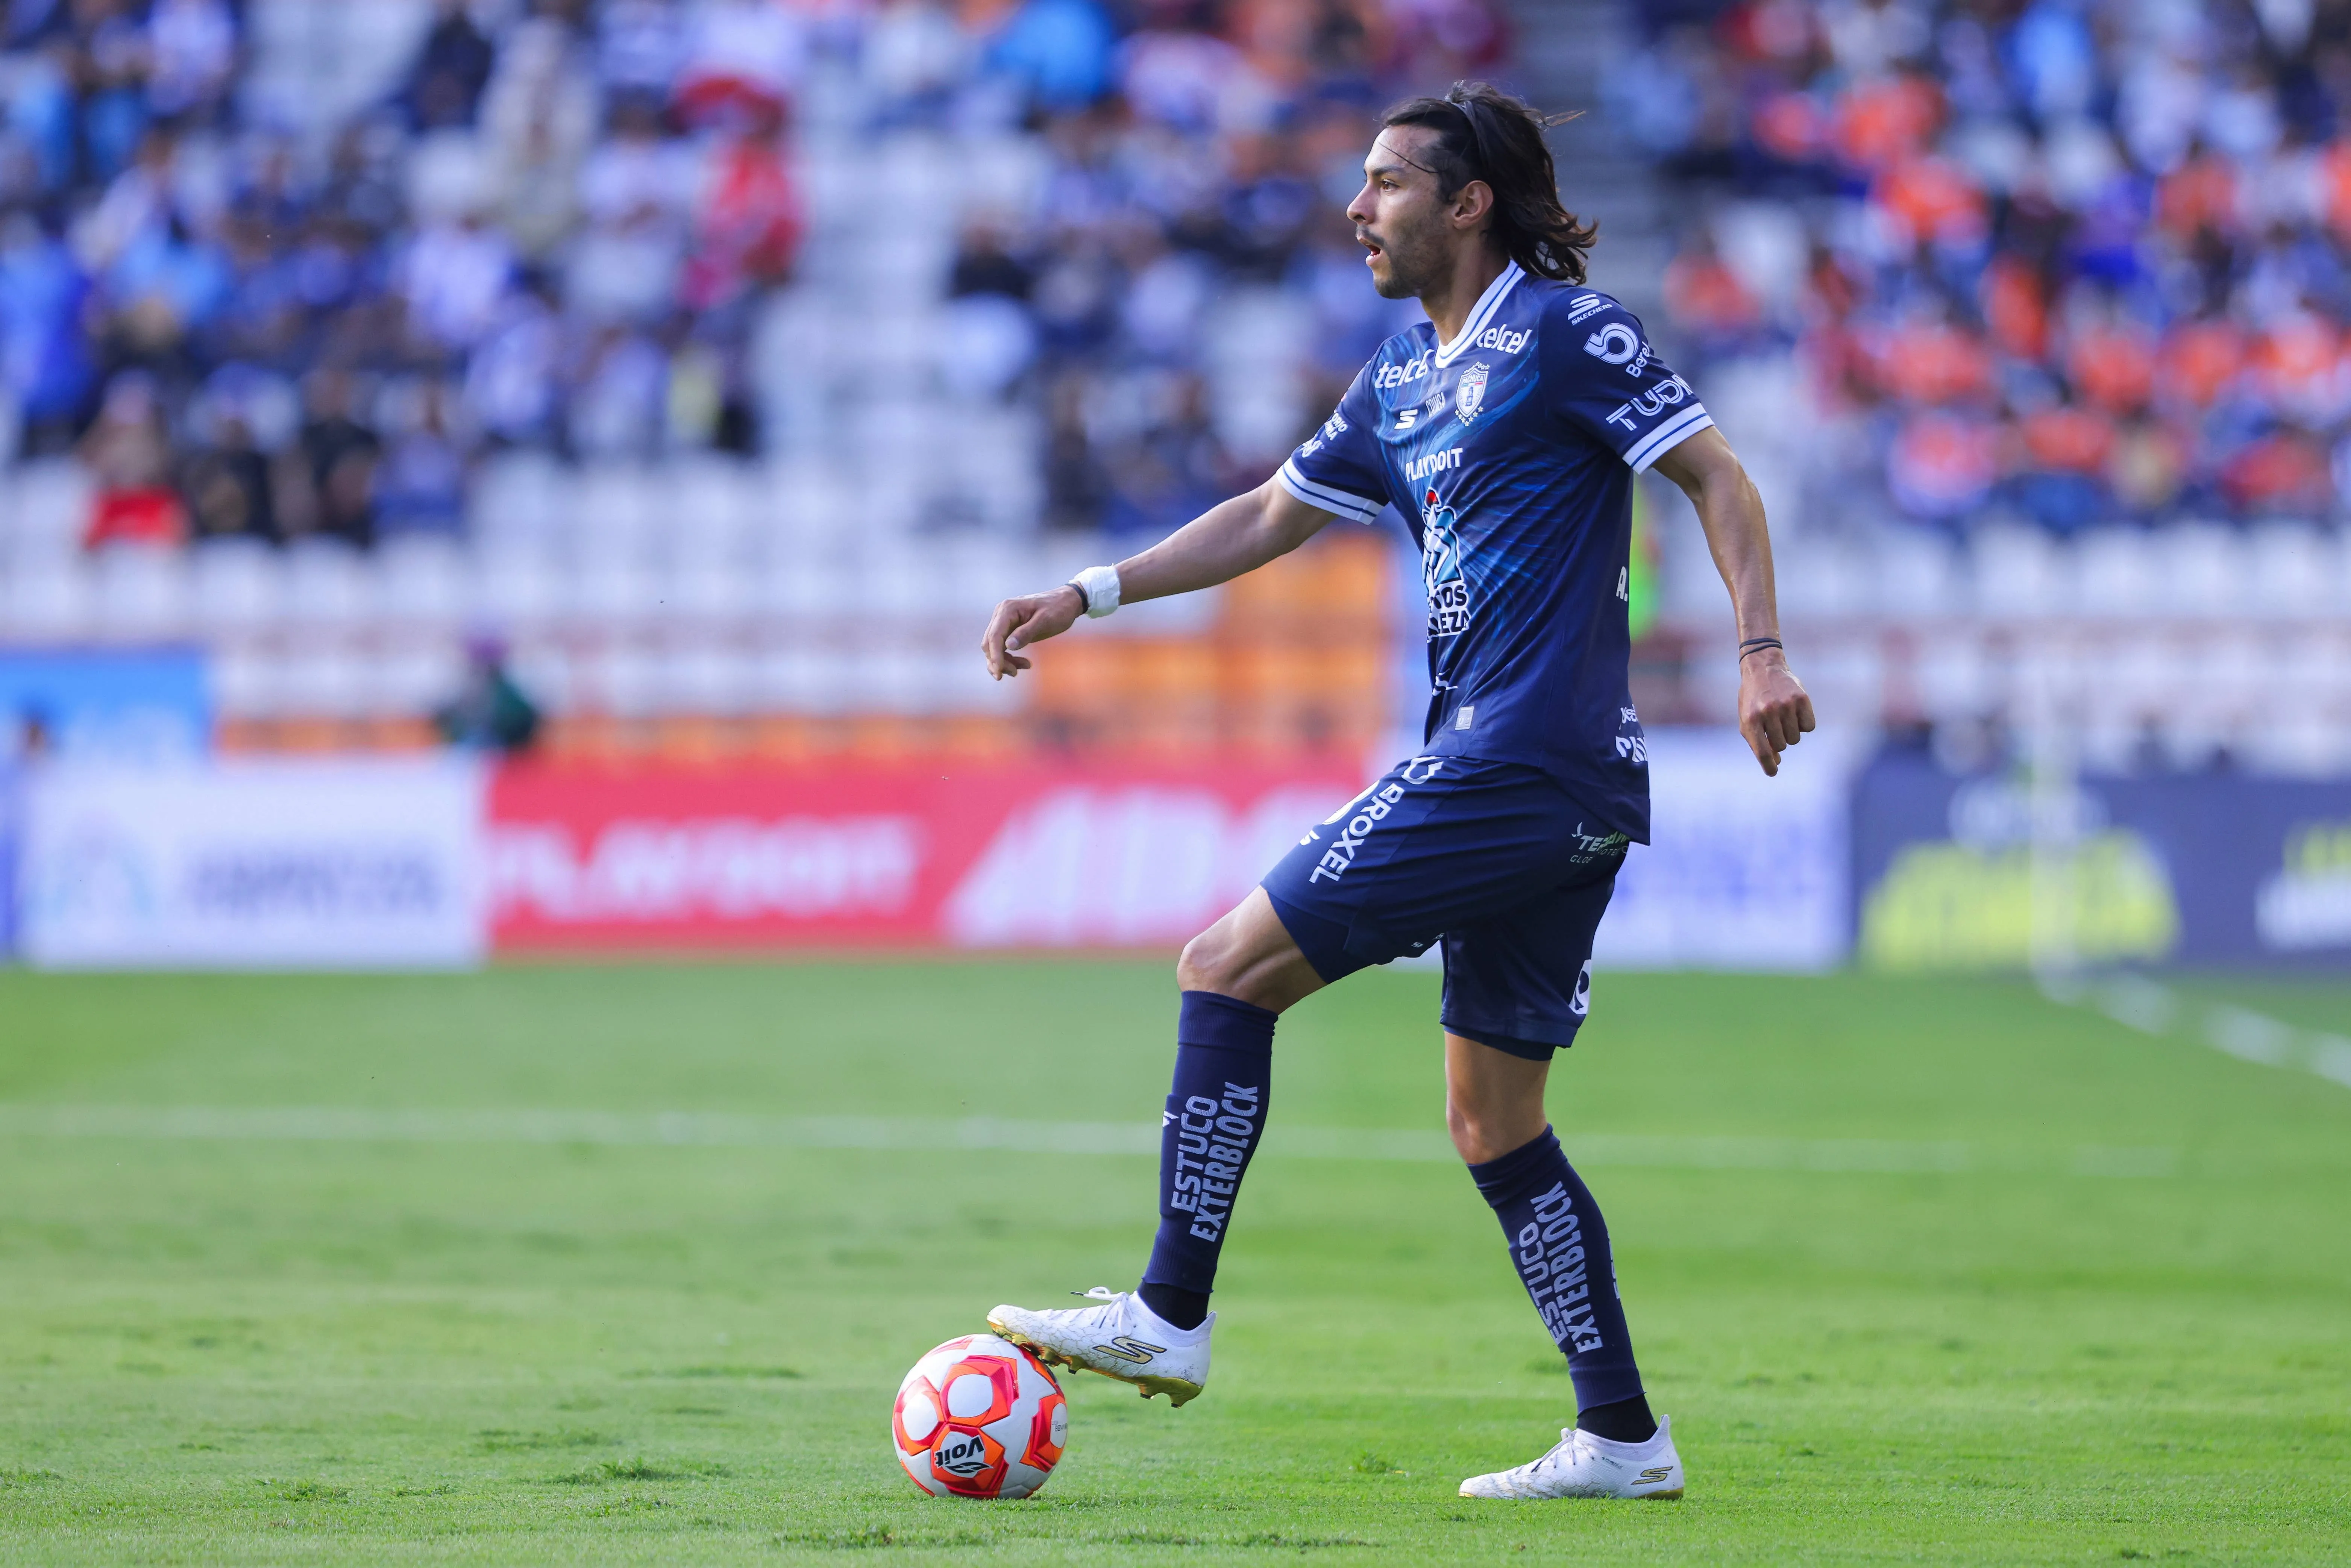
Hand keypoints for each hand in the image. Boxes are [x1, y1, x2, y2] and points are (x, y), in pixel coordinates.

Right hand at [981, 584, 1085, 678]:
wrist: (1066, 602)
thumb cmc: (1058, 609)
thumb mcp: (1046, 621)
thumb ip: (1027, 632)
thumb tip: (1008, 646)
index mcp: (1008, 609)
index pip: (994, 636)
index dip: (995, 656)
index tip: (1000, 673)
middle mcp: (1001, 614)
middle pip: (990, 643)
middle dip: (999, 661)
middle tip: (1016, 673)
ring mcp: (1003, 621)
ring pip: (994, 647)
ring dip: (1004, 661)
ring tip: (1025, 666)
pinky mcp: (1009, 628)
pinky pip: (1002, 646)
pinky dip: (1009, 657)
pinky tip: (1024, 663)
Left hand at [1739, 647, 1814, 775]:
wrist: (1763, 668)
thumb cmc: (1753, 699)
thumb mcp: (1747, 719)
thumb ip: (1757, 742)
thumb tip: (1775, 762)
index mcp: (1751, 719)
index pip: (1763, 752)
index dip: (1768, 766)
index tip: (1773, 772)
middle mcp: (1768, 711)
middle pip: (1782, 746)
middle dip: (1779, 742)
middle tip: (1774, 727)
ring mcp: (1786, 704)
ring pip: (1796, 738)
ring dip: (1790, 733)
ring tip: (1783, 718)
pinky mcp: (1802, 699)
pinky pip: (1809, 727)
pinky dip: (1804, 725)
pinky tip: (1795, 713)